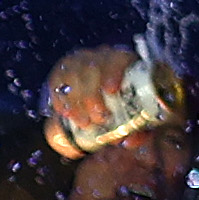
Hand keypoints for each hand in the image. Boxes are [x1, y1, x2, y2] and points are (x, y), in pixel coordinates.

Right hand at [44, 45, 181, 160]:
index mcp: (126, 62)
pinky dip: (59, 97)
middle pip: (92, 68)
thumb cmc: (130, 106)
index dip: (113, 72)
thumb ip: (141, 130)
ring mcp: (81, 61)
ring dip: (76, 101)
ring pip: (72, 74)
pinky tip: (64, 112)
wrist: (106, 99)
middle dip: (92, 95)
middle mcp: (102, 57)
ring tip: (84, 123)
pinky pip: (57, 80)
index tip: (111, 91)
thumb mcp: (141, 117)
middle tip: (99, 119)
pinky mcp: (64, 70)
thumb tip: (129, 141)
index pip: (119, 59)